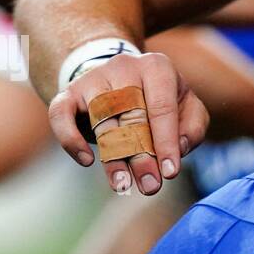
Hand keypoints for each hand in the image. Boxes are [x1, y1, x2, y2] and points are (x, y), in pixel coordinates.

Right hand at [48, 51, 209, 195]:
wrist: (116, 76)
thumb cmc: (156, 98)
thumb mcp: (185, 105)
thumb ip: (192, 126)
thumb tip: (178, 148)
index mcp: (157, 67)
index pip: (162, 107)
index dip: (166, 142)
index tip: (170, 173)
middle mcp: (124, 67)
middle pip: (131, 116)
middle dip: (141, 155)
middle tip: (150, 186)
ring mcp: (94, 78)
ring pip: (101, 120)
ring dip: (112, 156)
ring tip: (122, 185)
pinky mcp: (69, 92)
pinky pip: (61, 114)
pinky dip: (70, 138)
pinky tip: (86, 161)